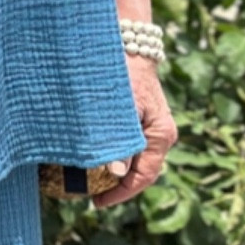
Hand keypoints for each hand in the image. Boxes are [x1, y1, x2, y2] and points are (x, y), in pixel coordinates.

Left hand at [94, 54, 176, 208]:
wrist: (127, 40)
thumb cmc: (124, 73)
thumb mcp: (120, 107)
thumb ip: (117, 140)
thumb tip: (116, 172)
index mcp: (161, 134)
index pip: (144, 176)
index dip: (120, 194)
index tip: (96, 203)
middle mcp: (160, 134)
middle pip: (138, 171)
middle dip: (113, 186)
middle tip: (86, 196)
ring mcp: (150, 127)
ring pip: (131, 159)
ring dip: (109, 172)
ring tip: (83, 181)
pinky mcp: (137, 118)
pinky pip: (125, 145)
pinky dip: (107, 154)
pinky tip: (87, 158)